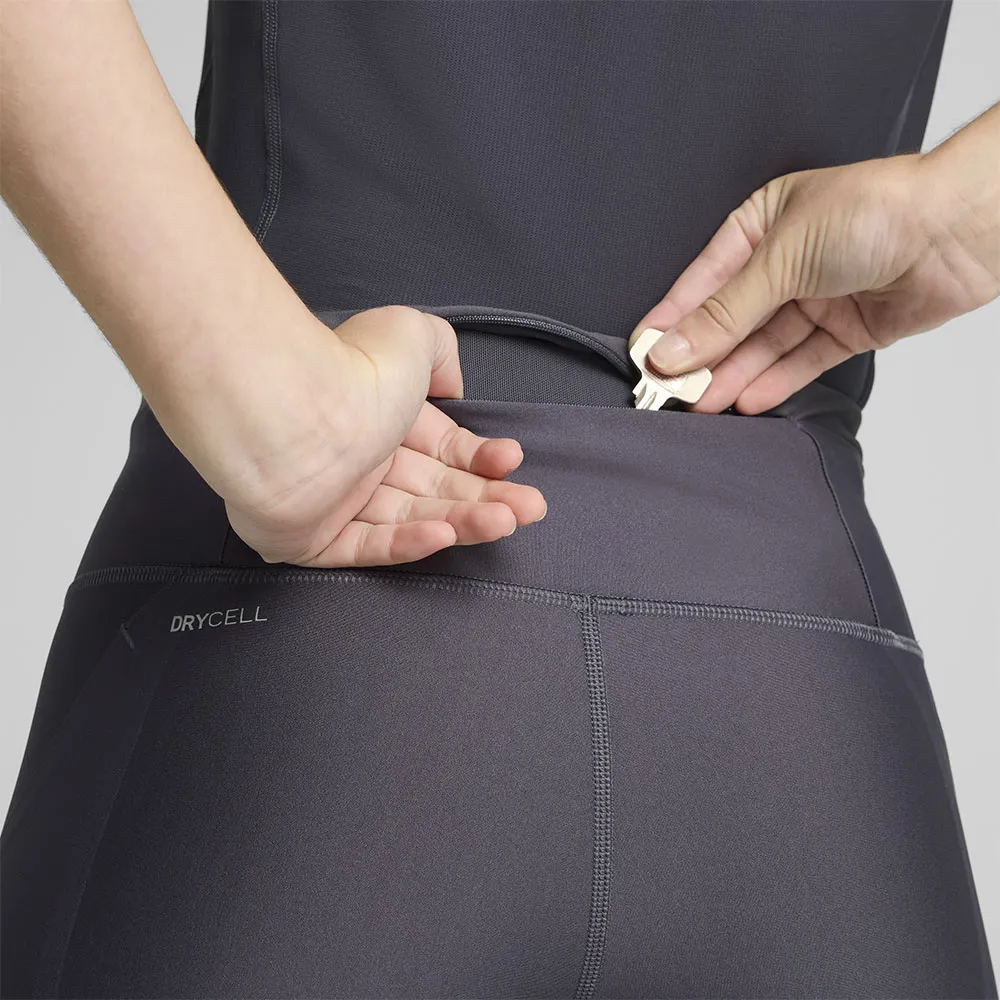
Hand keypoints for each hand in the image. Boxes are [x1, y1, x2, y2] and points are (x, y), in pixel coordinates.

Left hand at [214, 305, 546, 567]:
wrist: (292, 408)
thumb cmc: (354, 370)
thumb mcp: (413, 335)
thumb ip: (441, 355)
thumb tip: (450, 387)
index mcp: (381, 415)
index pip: (442, 448)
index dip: (481, 459)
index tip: (512, 462)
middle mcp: (360, 459)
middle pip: (435, 488)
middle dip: (487, 497)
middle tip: (530, 509)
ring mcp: (335, 503)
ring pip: (410, 519)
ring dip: (462, 522)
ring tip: (504, 523)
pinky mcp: (311, 540)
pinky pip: (367, 547)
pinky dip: (408, 543)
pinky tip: (445, 535)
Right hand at [631, 140, 999, 413]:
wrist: (960, 226)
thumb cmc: (878, 209)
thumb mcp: (782, 258)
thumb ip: (724, 313)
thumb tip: (672, 348)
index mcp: (759, 225)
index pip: (701, 282)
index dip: (671, 322)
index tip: (643, 357)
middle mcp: (785, 262)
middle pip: (730, 320)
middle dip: (701, 357)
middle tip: (669, 392)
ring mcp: (816, 296)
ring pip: (763, 346)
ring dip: (732, 375)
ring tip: (701, 405)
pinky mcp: (846, 327)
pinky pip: (801, 360)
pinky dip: (775, 381)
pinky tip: (745, 399)